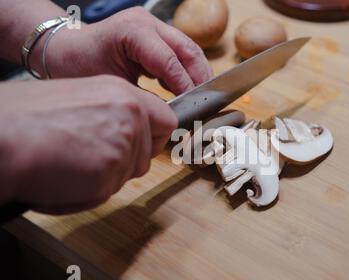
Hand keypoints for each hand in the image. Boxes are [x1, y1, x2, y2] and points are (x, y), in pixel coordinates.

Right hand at [0, 76, 177, 213]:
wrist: (2, 135)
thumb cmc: (29, 117)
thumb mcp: (82, 98)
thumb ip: (114, 112)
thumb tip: (133, 130)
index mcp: (123, 93)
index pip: (166, 120)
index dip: (154, 138)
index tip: (144, 146)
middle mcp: (130, 115)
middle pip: (149, 153)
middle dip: (127, 162)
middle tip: (91, 158)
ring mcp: (123, 144)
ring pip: (129, 175)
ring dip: (104, 177)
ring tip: (70, 164)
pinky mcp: (109, 173)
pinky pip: (107, 192)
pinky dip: (86, 193)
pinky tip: (63, 177)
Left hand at [41, 7, 212, 94]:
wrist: (66, 50)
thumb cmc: (81, 67)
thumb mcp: (113, 86)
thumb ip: (145, 97)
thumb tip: (172, 113)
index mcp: (134, 31)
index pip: (170, 61)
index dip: (186, 85)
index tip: (195, 106)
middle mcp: (147, 22)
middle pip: (187, 49)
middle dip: (200, 76)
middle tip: (207, 101)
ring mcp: (152, 24)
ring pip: (188, 48)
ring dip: (197, 72)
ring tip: (202, 96)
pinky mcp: (155, 32)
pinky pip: (179, 51)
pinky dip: (187, 69)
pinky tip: (188, 88)